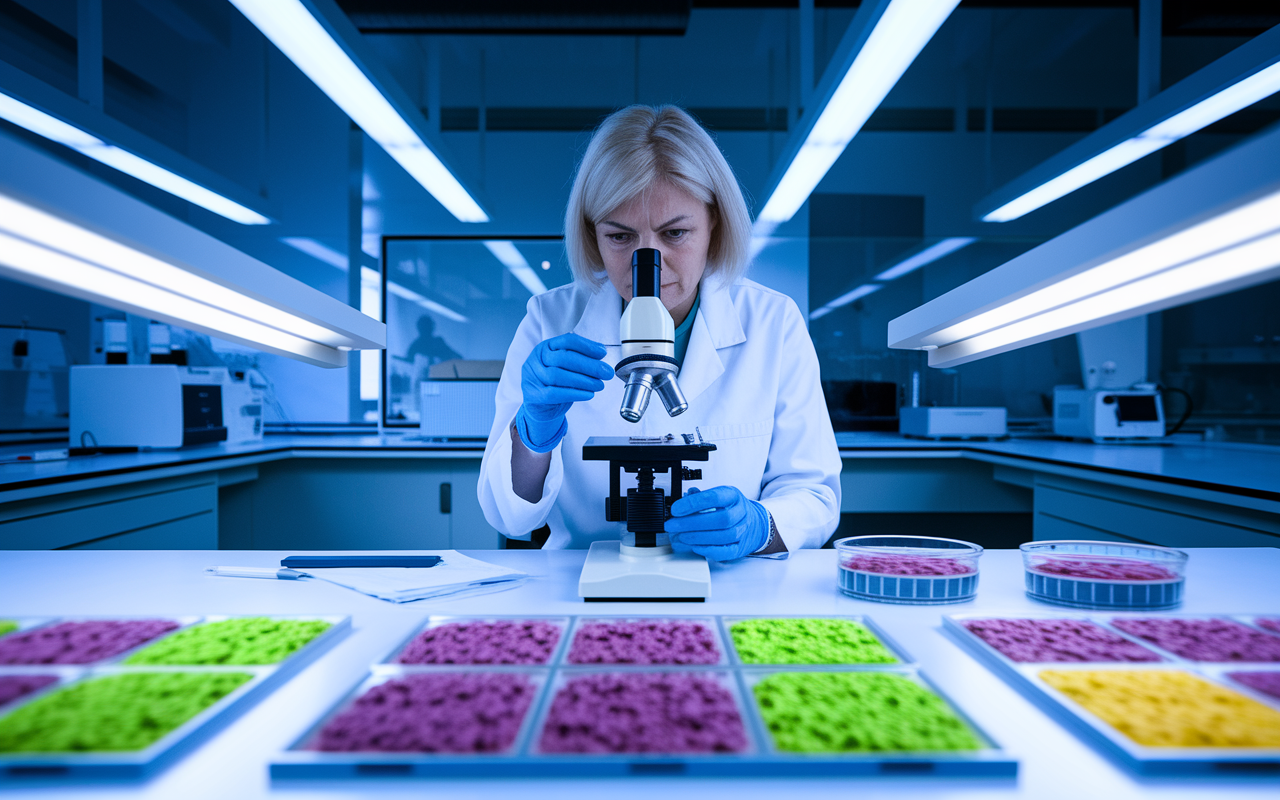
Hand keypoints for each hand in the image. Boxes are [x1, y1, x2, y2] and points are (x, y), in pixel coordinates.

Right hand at [516, 333, 612, 451]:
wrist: (541, 406)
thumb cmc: (557, 383)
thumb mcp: (566, 366)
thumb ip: (580, 358)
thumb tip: (601, 354)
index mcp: (547, 347)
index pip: (567, 341)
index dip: (586, 346)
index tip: (603, 353)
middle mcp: (537, 359)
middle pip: (563, 358)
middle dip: (588, 365)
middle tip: (606, 372)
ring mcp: (533, 377)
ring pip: (558, 376)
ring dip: (583, 381)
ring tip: (599, 385)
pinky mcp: (533, 395)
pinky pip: (554, 393)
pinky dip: (574, 394)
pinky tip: (588, 394)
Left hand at [665, 486, 769, 561]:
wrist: (754, 523)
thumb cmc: (731, 509)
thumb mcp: (719, 496)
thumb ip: (700, 497)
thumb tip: (684, 498)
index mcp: (733, 496)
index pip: (715, 497)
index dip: (694, 503)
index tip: (676, 509)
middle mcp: (741, 512)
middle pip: (720, 519)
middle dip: (692, 523)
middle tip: (673, 525)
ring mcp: (743, 531)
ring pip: (723, 536)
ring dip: (697, 537)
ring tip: (681, 536)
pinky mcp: (740, 547)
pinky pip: (725, 551)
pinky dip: (708, 550)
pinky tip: (694, 546)